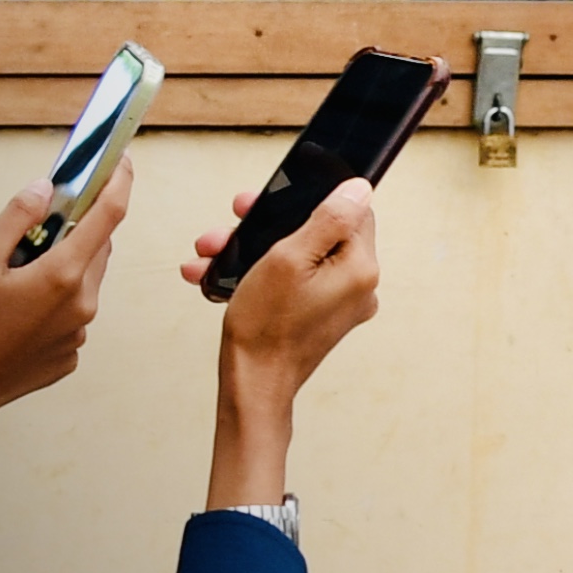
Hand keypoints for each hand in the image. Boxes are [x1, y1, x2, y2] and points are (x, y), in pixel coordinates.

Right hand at [0, 165, 132, 561]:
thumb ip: (17, 216)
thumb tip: (46, 188)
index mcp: (64, 274)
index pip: (109, 214)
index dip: (120, 182)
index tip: (123, 162)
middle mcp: (83, 303)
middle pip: (98, 247)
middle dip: (80, 227)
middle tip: (46, 221)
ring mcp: (78, 332)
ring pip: (86, 280)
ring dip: (66, 265)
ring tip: (21, 270)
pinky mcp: (68, 354)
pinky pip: (73, 313)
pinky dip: (56, 299)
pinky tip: (18, 309)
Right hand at [194, 179, 380, 510]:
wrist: (251, 385)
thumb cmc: (266, 327)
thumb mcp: (289, 258)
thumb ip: (329, 218)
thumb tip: (360, 187)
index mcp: (362, 267)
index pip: (350, 212)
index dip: (310, 200)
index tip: (273, 201)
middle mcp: (358, 285)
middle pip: (318, 233)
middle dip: (266, 227)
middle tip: (232, 224)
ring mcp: (338, 303)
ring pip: (297, 257)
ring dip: (250, 251)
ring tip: (210, 254)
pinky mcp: (318, 316)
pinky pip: (292, 282)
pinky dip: (257, 275)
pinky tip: (216, 276)